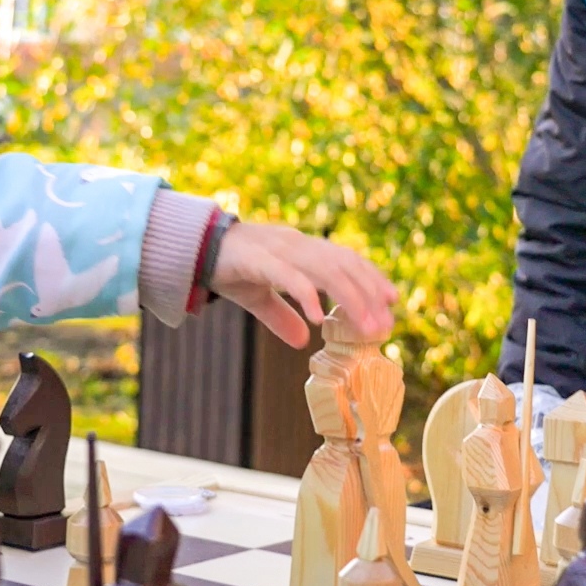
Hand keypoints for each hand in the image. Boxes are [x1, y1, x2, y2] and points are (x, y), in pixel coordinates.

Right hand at [207, 221, 397, 346]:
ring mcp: (279, 249)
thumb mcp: (259, 297)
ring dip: (350, 298)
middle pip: (343, 265)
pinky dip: (307, 296)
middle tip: (385, 325)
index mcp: (301, 249)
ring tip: (366, 326)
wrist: (193, 247)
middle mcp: (296, 245)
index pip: (346, 259)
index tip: (392, 300)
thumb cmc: (229, 268)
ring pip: (326, 271)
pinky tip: (320, 317)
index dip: (371, 277)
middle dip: (369, 294)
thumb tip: (302, 340)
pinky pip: (289, 277)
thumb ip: (281, 317)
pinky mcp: (259, 259)